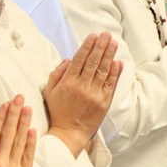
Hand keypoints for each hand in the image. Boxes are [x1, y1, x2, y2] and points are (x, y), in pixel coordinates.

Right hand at [0, 96, 35, 166]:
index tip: (5, 104)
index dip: (0, 117)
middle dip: (14, 114)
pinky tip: (32, 129)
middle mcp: (0, 163)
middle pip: (8, 134)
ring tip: (27, 107)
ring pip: (20, 141)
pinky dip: (30, 141)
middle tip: (19, 98)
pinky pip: (29, 155)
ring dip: (24, 123)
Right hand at [44, 32, 121, 155]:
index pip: (79, 60)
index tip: (93, 36)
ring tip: (113, 43)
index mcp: (67, 83)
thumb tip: (68, 60)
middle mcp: (82, 87)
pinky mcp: (104, 102)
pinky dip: (115, 72)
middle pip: (93, 62)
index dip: (87, 47)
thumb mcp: (49, 92)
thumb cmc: (58, 111)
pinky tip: (117, 62)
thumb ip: (56, 74)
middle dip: (100, 47)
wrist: (69, 132)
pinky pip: (111, 84)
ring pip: (103, 71)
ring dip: (109, 55)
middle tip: (106, 34)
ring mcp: (94, 94)